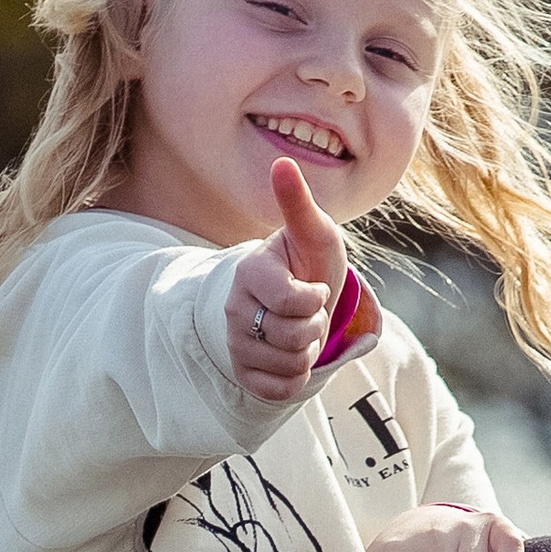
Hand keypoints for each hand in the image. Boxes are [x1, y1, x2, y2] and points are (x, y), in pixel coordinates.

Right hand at [228, 159, 355, 403]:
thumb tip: (283, 161)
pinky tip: (292, 355)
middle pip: (292, 336)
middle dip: (315, 327)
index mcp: (249, 272)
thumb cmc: (309, 263)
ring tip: (300, 329)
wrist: (301, 300)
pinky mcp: (244, 372)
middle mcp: (233, 308)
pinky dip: (297, 377)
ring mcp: (235, 342)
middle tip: (309, 311)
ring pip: (289, 364)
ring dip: (308, 351)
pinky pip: (281, 389)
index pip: (294, 301)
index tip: (313, 286)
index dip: (316, 298)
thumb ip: (298, 203)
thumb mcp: (314, 233)